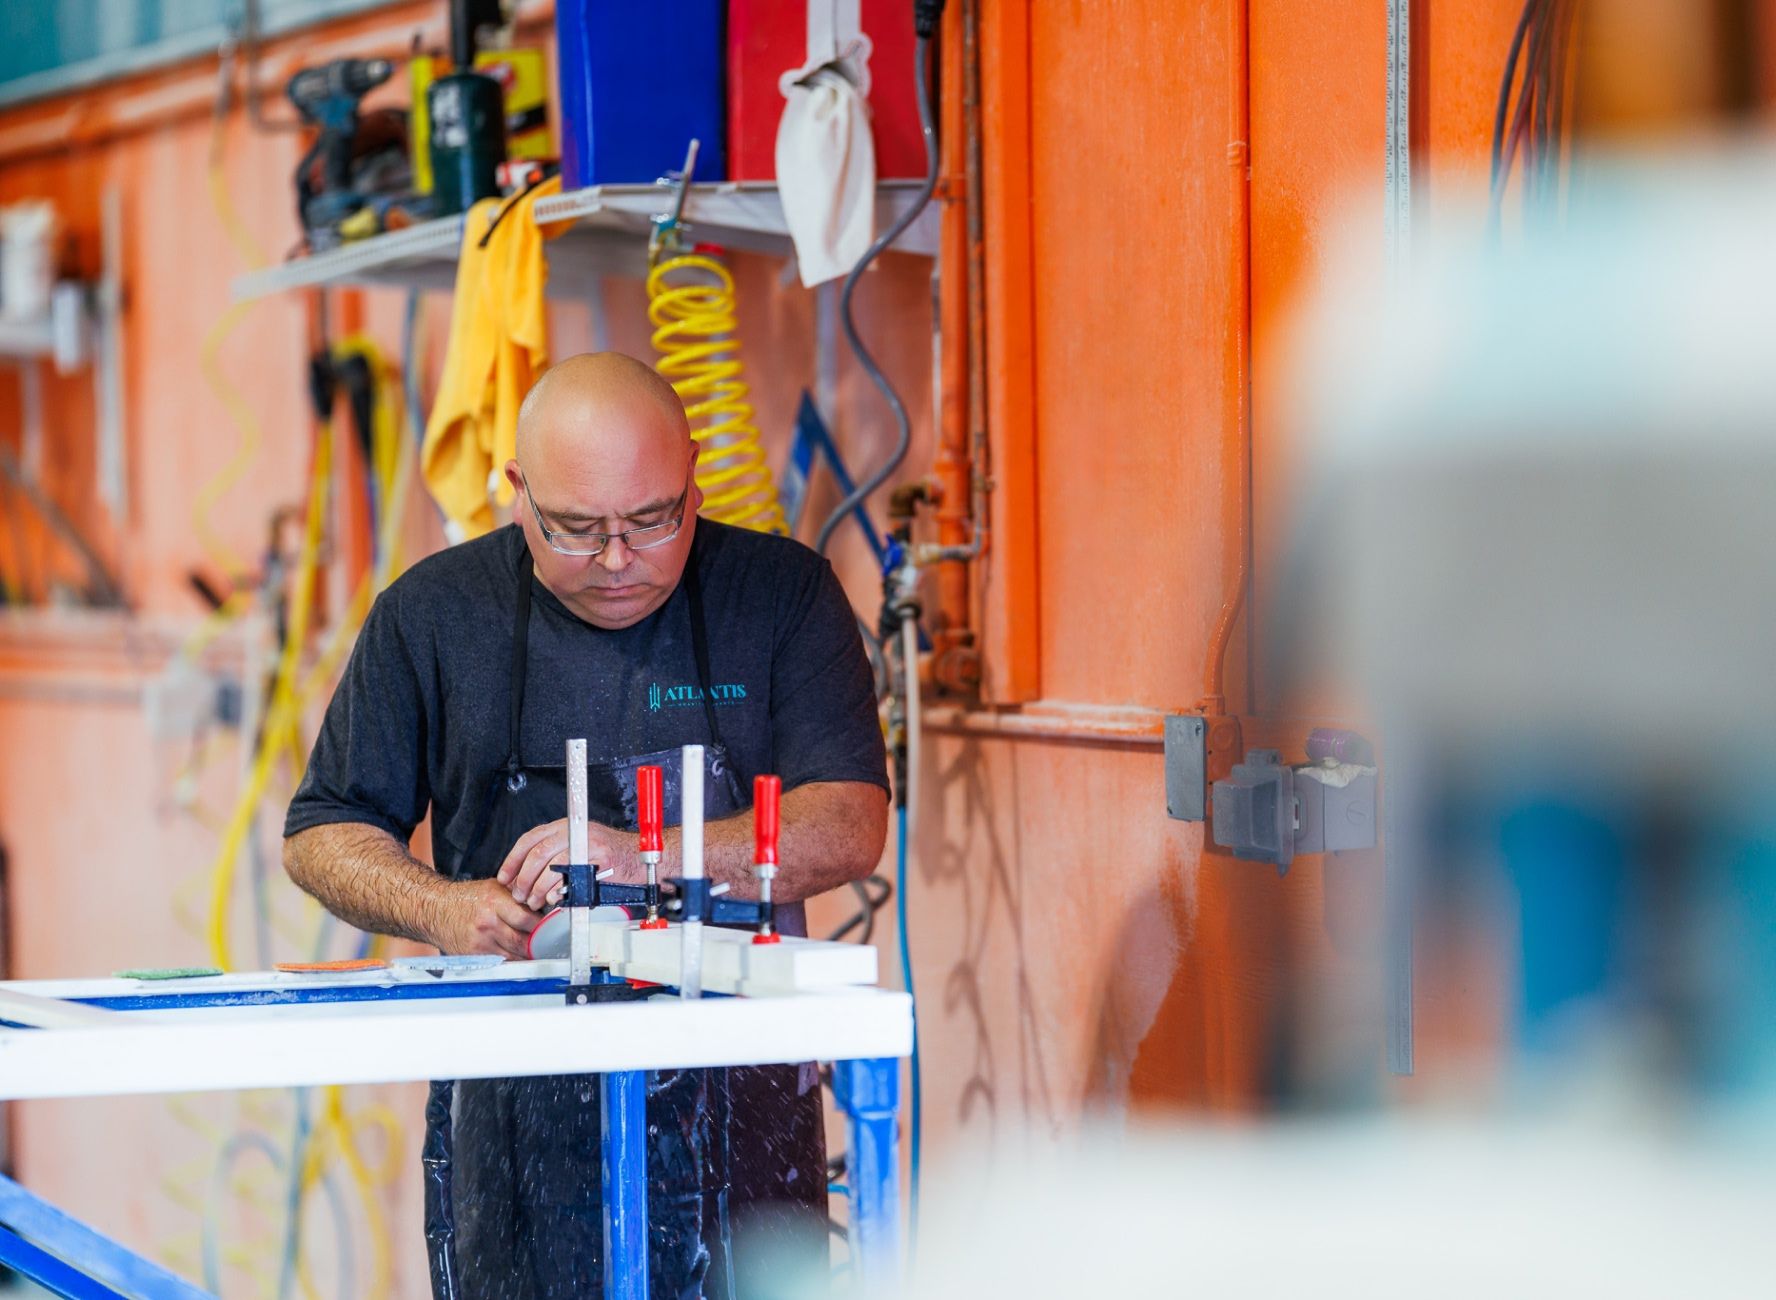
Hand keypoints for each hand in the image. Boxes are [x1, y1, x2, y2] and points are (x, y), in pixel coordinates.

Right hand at [430, 878, 541, 958]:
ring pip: (514, 956)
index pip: (527, 919)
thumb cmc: (466, 898)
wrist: (436, 909)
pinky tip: (520, 956)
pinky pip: (501, 963)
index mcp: (494, 901)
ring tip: (538, 950)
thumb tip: (544, 905)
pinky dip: (513, 961)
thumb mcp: (494, 887)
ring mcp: (480, 942)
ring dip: (528, 955)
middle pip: (523, 941)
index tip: (552, 927)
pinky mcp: (474, 955)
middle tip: (549, 943)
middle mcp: (487, 922)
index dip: (543, 926)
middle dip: (539, 944)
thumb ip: (518, 896)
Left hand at [496, 819, 635, 909]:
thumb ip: (554, 856)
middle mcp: (576, 831)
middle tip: (520, 894)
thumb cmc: (609, 857)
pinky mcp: (601, 858)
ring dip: (539, 887)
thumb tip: (524, 878)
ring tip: (535, 901)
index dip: (512, 860)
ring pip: (553, 864)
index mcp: (565, 826)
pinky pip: (573, 875)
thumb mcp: (578, 848)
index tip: (504, 877)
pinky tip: (554, 898)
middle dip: (524, 877)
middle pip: (538, 852)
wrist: (638, 856)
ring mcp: (589, 843)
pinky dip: (559, 889)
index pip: (530, 839)